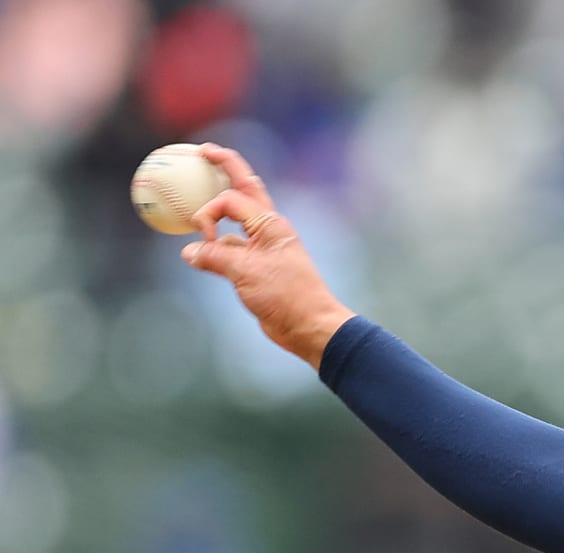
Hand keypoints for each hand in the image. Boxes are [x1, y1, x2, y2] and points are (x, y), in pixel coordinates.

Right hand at [181, 144, 356, 369]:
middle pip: (244, 188)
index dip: (210, 211)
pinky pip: (230, 249)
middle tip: (204, 150)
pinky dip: (213, 246)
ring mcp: (263, 248)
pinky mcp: (257, 268)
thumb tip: (189, 252)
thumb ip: (215, 258)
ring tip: (197, 192)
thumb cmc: (287, 296)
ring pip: (235, 220)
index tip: (203, 234)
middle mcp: (267, 230)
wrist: (309, 326)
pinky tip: (198, 250)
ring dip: (216, 209)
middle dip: (225, 166)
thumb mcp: (247, 274)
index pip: (232, 199)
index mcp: (270, 224)